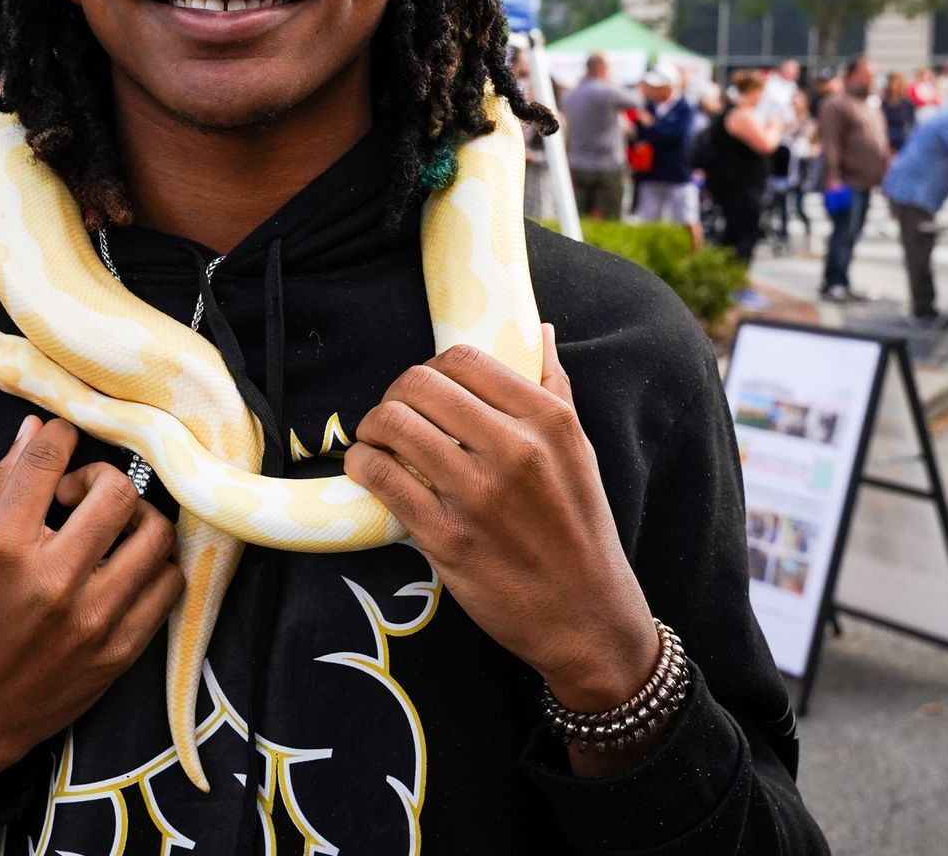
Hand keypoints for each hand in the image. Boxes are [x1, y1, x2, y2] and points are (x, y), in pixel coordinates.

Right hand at [0, 416, 183, 794]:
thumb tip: (35, 430)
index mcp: (1, 549)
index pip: (48, 461)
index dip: (60, 437)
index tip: (61, 439)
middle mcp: (53, 582)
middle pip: (116, 492)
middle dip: (100, 478)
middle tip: (79, 496)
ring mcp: (93, 620)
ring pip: (154, 535)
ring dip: (134, 518)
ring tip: (108, 530)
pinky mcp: (119, 651)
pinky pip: (167, 585)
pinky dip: (152, 564)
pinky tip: (123, 567)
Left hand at [347, 327, 661, 766]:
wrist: (585, 616)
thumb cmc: (580, 528)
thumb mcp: (580, 451)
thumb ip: (554, 387)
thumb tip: (536, 330)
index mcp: (548, 421)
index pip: (465, 359)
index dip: (433, 367)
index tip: (427, 389)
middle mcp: (514, 451)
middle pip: (420, 384)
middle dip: (395, 393)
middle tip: (395, 414)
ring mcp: (477, 496)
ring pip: (394, 424)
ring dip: (371, 427)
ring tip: (376, 440)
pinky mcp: (446, 539)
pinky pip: (382, 479)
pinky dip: (362, 464)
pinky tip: (367, 468)